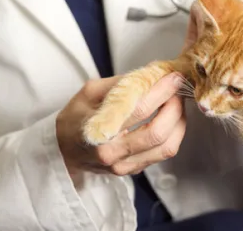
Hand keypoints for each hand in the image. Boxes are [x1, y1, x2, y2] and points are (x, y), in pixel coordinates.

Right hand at [56, 73, 185, 177]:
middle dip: (175, 107)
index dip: (162, 91)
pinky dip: (174, 134)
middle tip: (179, 90)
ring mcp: (124, 166)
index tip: (174, 77)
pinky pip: (163, 154)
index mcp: (98, 132)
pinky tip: (172, 119)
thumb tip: (152, 73)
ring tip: (178, 103)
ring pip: (166, 147)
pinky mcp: (134, 170)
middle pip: (157, 132)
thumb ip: (120, 83)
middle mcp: (112, 154)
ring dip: (179, 122)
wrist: (63, 151)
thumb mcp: (89, 93)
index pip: (139, 110)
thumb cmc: (75, 119)